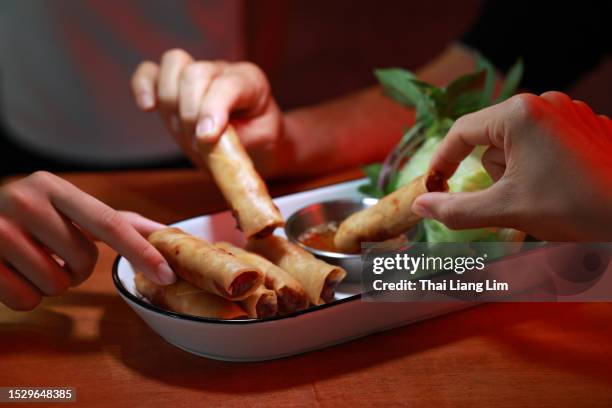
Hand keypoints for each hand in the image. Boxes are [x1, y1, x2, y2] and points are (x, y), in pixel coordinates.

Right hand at [0, 172, 174, 310]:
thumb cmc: (25, 217)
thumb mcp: (64, 207)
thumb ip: (113, 220)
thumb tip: (164, 231)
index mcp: (53, 187)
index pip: (109, 223)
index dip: (141, 251)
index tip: (168, 274)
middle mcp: (25, 201)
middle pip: (84, 261)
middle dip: (77, 269)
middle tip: (52, 254)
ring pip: (57, 284)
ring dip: (50, 283)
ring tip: (28, 261)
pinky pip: (27, 300)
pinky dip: (25, 296)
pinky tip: (10, 273)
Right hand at [131, 49, 283, 175]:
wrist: (254, 141)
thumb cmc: (259, 140)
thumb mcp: (262, 145)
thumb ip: (238, 142)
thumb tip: (206, 140)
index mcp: (251, 82)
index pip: (228, 84)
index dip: (213, 109)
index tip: (206, 137)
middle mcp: (223, 70)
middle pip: (195, 74)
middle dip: (191, 114)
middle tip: (200, 146)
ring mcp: (197, 73)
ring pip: (173, 65)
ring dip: (172, 105)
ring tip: (185, 135)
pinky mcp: (172, 85)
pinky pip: (150, 72)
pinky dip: (143, 86)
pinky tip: (148, 107)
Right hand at [412, 91, 611, 240]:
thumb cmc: (575, 209)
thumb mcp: (506, 210)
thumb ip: (456, 209)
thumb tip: (420, 206)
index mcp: (520, 114)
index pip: (461, 132)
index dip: (442, 161)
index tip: (432, 186)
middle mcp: (545, 102)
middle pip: (491, 139)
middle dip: (494, 173)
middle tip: (515, 199)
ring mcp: (570, 112)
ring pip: (518, 143)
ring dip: (517, 173)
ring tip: (543, 196)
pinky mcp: (588, 125)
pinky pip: (545, 143)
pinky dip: (541, 167)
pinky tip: (560, 189)